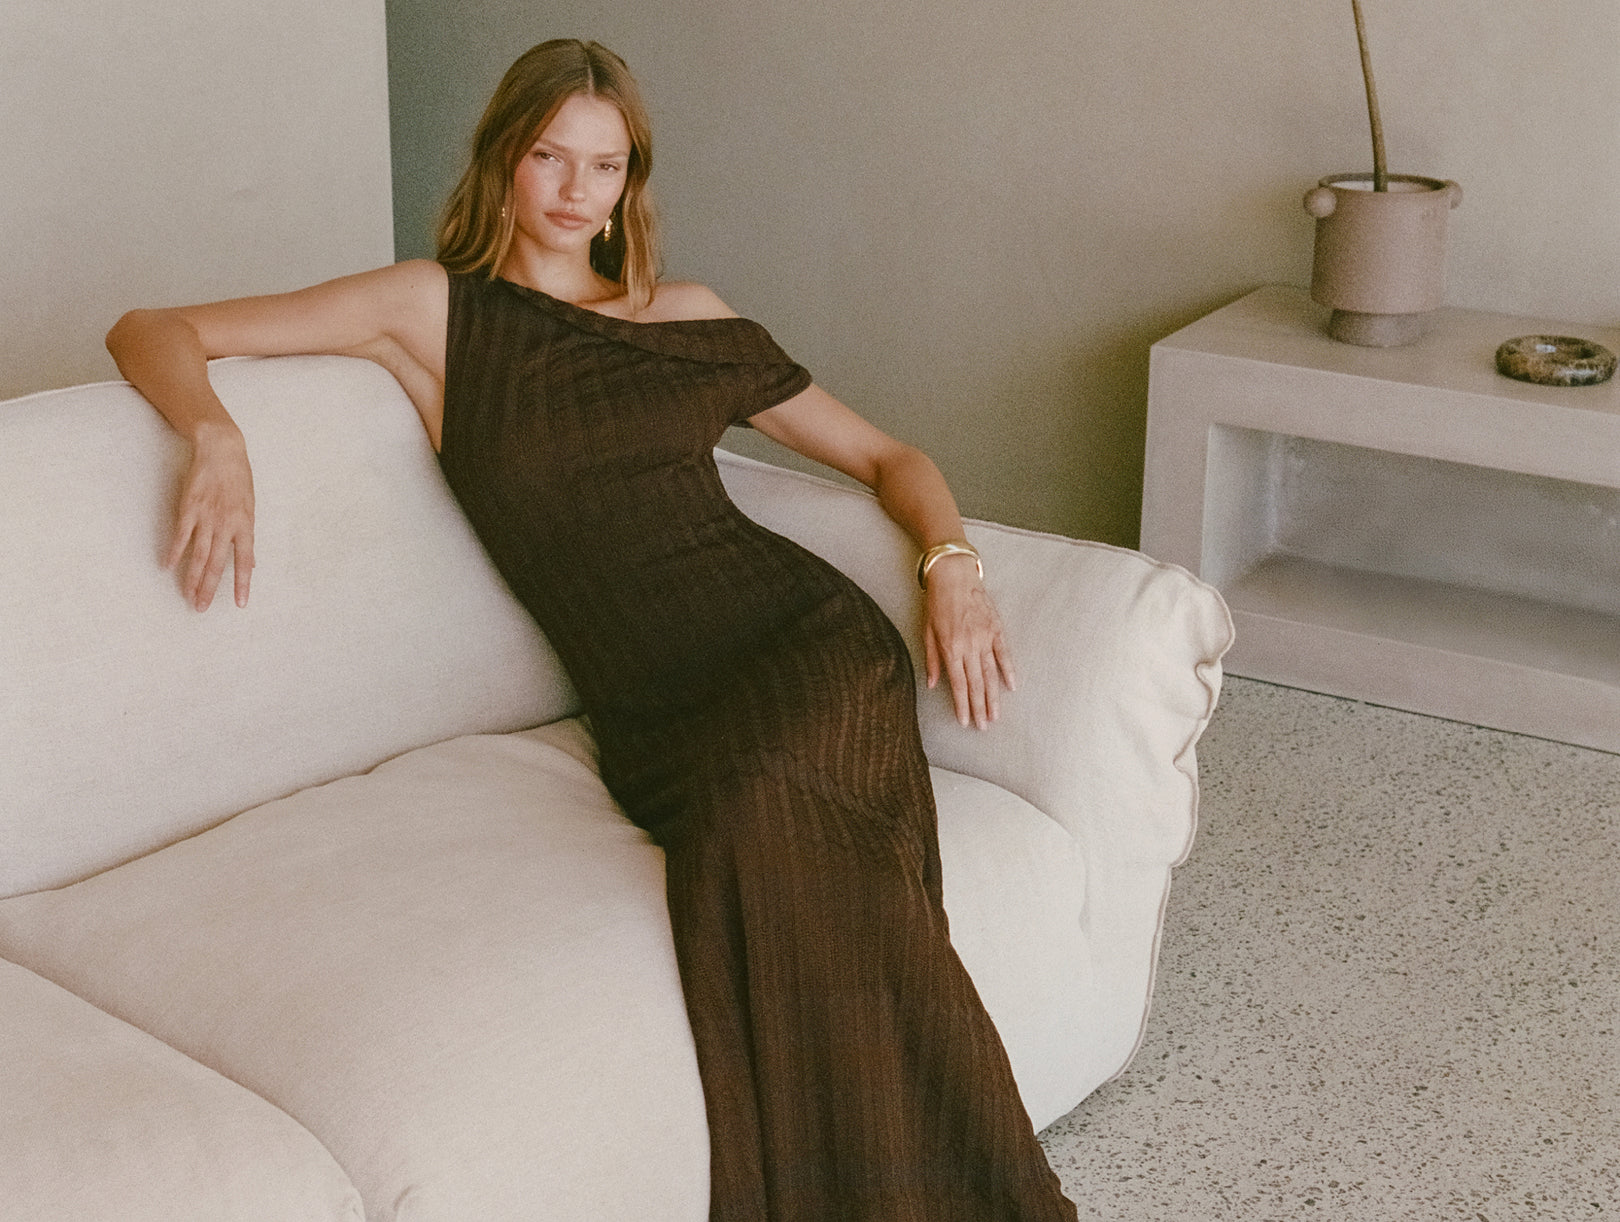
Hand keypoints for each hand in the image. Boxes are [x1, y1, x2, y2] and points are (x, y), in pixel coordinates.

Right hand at [166, 424, 254, 610]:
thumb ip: (247, 537)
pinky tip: (168, 567)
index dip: (242, 583)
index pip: (245, 561)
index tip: (240, 604)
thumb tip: (252, 563)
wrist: (221, 450)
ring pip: (198, 555)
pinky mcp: (188, 508)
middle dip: (209, 588)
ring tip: (187, 597)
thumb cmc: (238, 479)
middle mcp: (226, 524)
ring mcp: (206, 517)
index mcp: (245, 525)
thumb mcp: (250, 508)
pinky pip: (180, 536)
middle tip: (201, 608)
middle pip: (217, 564)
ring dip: (192, 578)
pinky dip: (173, 552)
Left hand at [923, 555, 1016, 729]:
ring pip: (991, 673)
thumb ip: (932, 659)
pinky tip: (1011, 686)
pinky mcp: (996, 628)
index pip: (958, 684)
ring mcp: (985, 636)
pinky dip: (1009, 670)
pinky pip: (1004, 653)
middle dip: (979, 707)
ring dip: (993, 696)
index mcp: (951, 647)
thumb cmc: (936, 602)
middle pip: (977, 683)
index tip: (964, 721)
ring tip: (995, 715)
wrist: (953, 573)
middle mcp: (969, 645)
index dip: (962, 705)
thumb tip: (933, 684)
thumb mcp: (927, 630)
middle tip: (983, 727)